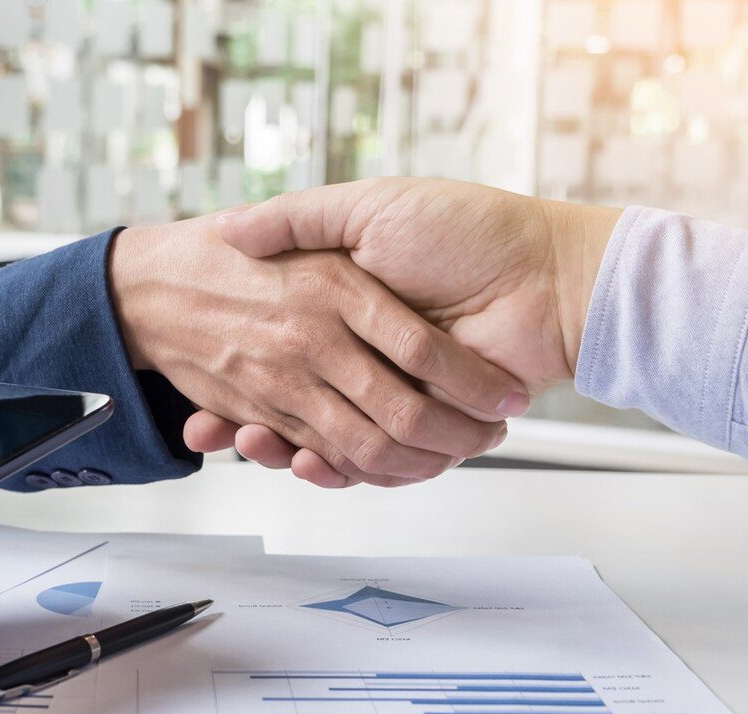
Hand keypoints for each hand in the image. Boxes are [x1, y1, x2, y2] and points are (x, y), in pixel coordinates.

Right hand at [187, 178, 621, 486]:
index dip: (235, 365)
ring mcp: (393, 394)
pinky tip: (300, 458)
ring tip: (247, 437)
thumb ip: (299, 217)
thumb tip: (229, 228)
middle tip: (211, 424)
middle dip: (247, 418)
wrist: (547, 275)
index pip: (276, 349)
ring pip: (318, 439)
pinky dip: (330, 470)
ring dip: (276, 448)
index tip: (201, 368)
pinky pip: (367, 462)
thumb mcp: (367, 209)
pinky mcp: (423, 426)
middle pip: (291, 404)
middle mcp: (365, 356)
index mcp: (347, 309)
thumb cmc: (466, 230)